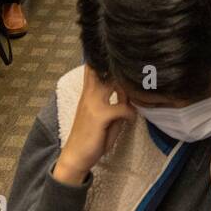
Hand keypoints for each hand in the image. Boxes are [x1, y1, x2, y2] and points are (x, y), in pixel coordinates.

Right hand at [53, 66, 134, 184]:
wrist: (76, 156)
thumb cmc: (90, 136)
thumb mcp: (104, 116)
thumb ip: (117, 102)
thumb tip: (131, 93)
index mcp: (88, 92)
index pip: (93, 67)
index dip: (103, 58)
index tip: (117, 54)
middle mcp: (90, 93)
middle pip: (103, 68)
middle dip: (119, 66)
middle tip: (134, 69)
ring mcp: (94, 103)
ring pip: (115, 84)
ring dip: (128, 88)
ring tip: (135, 95)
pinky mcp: (100, 116)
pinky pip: (122, 108)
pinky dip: (130, 113)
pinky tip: (130, 119)